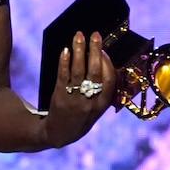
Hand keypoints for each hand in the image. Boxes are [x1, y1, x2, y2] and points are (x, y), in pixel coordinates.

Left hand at [44, 31, 115, 147]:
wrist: (59, 134)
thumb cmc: (80, 118)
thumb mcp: (96, 110)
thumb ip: (103, 93)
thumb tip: (106, 66)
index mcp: (103, 105)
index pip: (110, 82)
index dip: (108, 64)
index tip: (104, 50)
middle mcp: (90, 102)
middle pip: (95, 72)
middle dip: (95, 51)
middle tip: (95, 35)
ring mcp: (74, 99)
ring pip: (79, 72)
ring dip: (79, 51)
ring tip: (78, 36)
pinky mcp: (60, 96)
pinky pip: (63, 76)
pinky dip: (64, 62)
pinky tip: (65, 51)